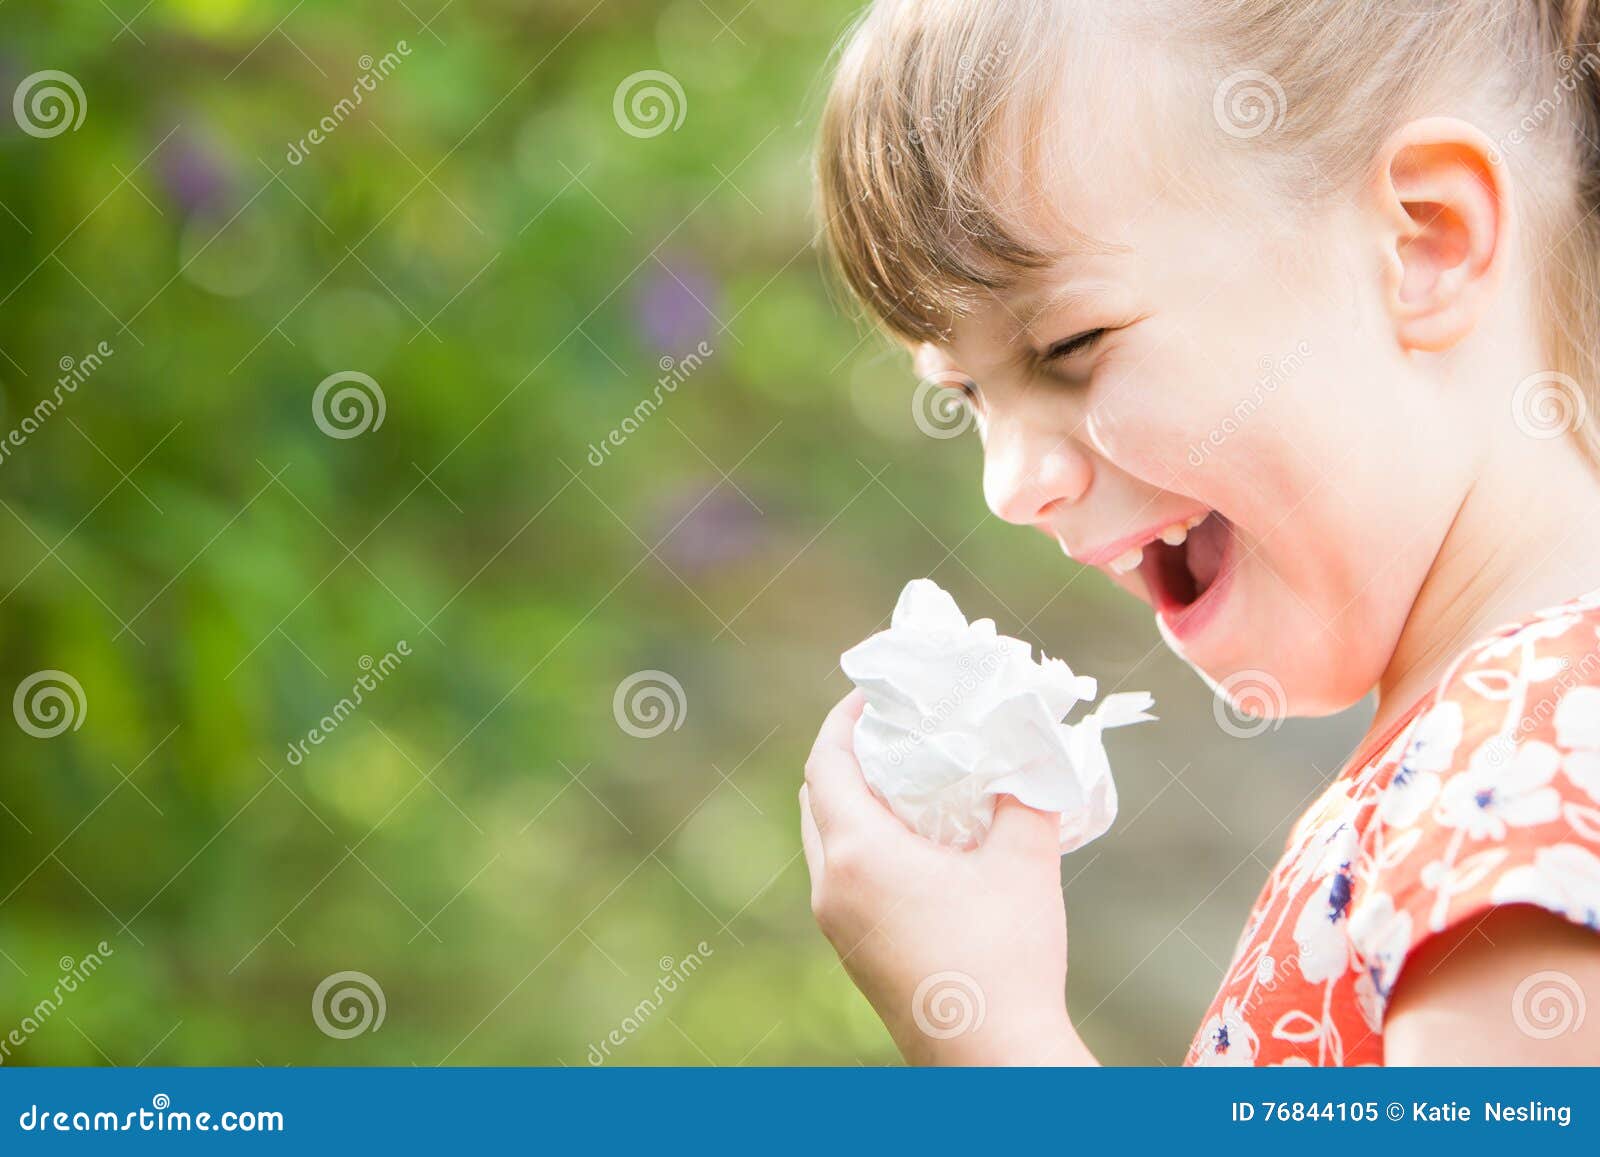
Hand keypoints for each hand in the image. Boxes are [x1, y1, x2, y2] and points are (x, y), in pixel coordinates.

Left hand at [799, 690, 1094, 1064]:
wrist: (992, 1060)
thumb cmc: (1007, 959)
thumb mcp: (1024, 861)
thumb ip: (1022, 796)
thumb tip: (1027, 753)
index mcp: (857, 853)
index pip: (825, 763)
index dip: (845, 719)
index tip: (874, 694)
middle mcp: (830, 886)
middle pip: (815, 798)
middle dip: (847, 756)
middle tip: (895, 731)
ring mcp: (835, 924)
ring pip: (824, 841)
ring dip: (852, 802)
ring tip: (907, 781)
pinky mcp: (851, 952)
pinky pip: (840, 876)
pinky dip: (861, 844)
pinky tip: (914, 843)